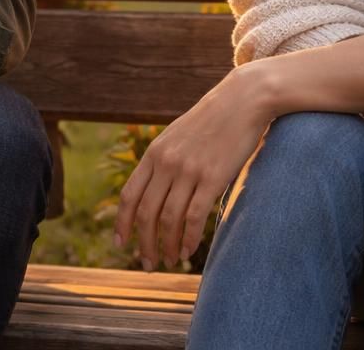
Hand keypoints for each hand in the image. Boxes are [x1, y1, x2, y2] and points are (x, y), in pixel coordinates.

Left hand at [114, 68, 272, 269]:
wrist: (243, 100)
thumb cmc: (212, 120)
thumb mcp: (178, 136)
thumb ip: (163, 160)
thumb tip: (154, 192)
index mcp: (154, 153)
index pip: (129, 195)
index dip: (122, 223)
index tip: (120, 243)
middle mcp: (167, 163)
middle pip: (146, 213)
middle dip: (144, 243)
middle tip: (147, 264)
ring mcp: (189, 170)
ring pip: (169, 219)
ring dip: (168, 246)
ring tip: (171, 261)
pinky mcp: (213, 178)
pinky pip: (195, 218)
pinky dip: (189, 239)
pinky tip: (189, 251)